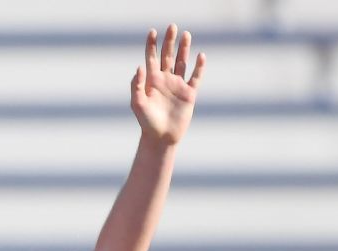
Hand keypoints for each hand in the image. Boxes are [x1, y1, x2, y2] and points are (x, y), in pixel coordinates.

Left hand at [131, 24, 204, 146]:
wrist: (161, 138)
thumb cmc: (146, 122)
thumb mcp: (137, 104)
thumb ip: (137, 85)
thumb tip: (139, 66)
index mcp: (152, 80)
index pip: (151, 58)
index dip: (151, 45)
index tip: (152, 31)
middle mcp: (165, 80)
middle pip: (168, 55)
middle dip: (169, 41)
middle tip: (172, 26)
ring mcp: (178, 85)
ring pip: (182, 62)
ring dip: (184, 48)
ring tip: (186, 34)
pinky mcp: (189, 94)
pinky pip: (195, 77)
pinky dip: (199, 67)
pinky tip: (200, 55)